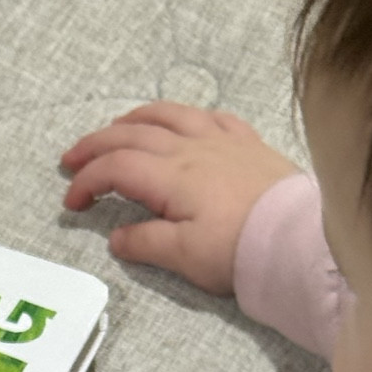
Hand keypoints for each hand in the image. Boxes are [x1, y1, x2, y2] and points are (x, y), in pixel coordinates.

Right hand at [59, 102, 301, 295]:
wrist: (298, 241)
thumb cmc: (241, 251)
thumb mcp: (185, 257)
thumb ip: (146, 243)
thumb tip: (117, 238)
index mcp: (170, 176)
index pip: (115, 168)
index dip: (87, 181)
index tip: (72, 202)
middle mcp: (191, 148)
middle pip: (131, 134)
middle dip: (95, 145)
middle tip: (73, 159)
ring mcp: (222, 141)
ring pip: (168, 114)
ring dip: (134, 119)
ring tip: (116, 129)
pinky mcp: (249, 144)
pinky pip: (211, 116)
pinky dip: (185, 116)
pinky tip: (182, 124)